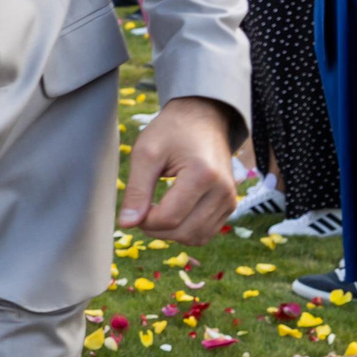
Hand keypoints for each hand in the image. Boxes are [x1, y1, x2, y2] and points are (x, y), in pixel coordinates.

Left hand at [119, 96, 238, 242]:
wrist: (203, 118)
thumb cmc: (172, 131)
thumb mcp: (146, 153)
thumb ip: (136, 191)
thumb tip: (127, 224)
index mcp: (203, 175)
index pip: (169, 218)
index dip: (145, 222)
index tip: (133, 209)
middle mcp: (223, 191)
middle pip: (184, 232)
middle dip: (156, 230)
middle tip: (140, 213)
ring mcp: (230, 199)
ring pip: (196, 238)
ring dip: (170, 233)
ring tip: (155, 212)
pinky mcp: (230, 205)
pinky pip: (206, 233)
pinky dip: (185, 231)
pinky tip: (172, 214)